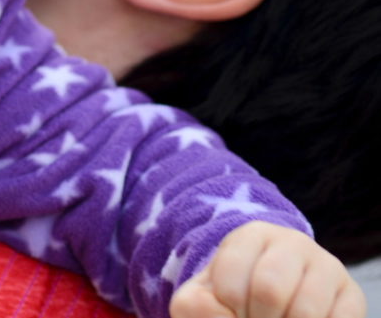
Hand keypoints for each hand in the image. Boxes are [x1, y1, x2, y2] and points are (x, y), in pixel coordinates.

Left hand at [170, 222, 366, 317]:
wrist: (268, 296)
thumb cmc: (230, 295)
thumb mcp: (202, 296)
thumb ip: (194, 304)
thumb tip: (221, 314)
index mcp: (251, 235)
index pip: (231, 282)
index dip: (227, 308)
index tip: (230, 309)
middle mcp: (293, 242)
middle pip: (270, 291)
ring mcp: (327, 267)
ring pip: (305, 311)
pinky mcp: (352, 295)